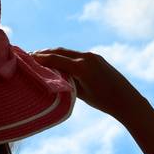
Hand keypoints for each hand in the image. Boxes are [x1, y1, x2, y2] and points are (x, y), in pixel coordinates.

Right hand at [31, 49, 146, 117]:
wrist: (127, 100)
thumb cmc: (104, 102)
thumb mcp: (81, 93)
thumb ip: (67, 82)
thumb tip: (54, 76)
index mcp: (81, 67)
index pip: (55, 59)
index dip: (39, 58)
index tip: (26, 58)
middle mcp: (86, 57)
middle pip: (60, 51)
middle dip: (44, 53)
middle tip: (30, 56)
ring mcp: (93, 56)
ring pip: (68, 52)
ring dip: (54, 53)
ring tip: (41, 57)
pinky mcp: (97, 58)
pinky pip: (76, 55)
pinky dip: (65, 56)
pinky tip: (59, 61)